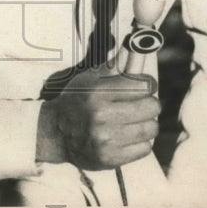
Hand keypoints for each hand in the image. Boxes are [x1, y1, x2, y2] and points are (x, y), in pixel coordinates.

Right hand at [36, 63, 160, 169]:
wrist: (55, 133)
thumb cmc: (75, 101)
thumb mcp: (89, 79)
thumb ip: (113, 65)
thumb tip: (134, 48)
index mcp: (98, 93)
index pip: (143, 86)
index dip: (148, 85)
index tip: (146, 87)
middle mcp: (102, 116)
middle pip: (151, 107)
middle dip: (150, 104)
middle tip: (141, 105)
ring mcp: (106, 140)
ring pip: (151, 129)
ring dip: (147, 124)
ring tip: (135, 121)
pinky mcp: (110, 159)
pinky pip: (144, 148)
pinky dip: (141, 142)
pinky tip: (129, 136)